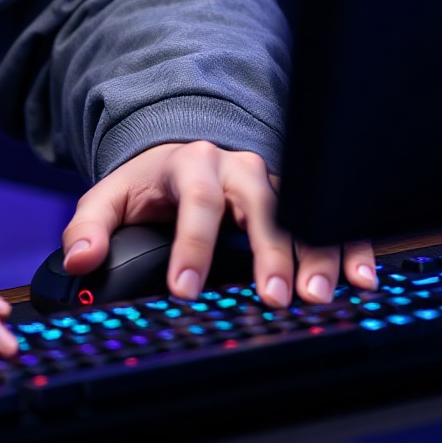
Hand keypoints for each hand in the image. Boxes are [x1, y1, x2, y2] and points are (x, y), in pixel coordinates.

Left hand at [62, 141, 377, 307]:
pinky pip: (332, 218)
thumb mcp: (113, 195)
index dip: (191, 247)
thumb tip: (78, 261)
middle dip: (269, 250)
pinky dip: (351, 247)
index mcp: (190, 165)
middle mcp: (238, 169)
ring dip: (314, 255)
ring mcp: (276, 182)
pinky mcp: (302, 198)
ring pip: (302, 211)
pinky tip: (363, 280)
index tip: (185, 290)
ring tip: (318, 296)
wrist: (185, 145)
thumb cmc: (152, 182)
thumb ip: (89, 227)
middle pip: (259, 204)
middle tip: (274, 297)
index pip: (193, 203)